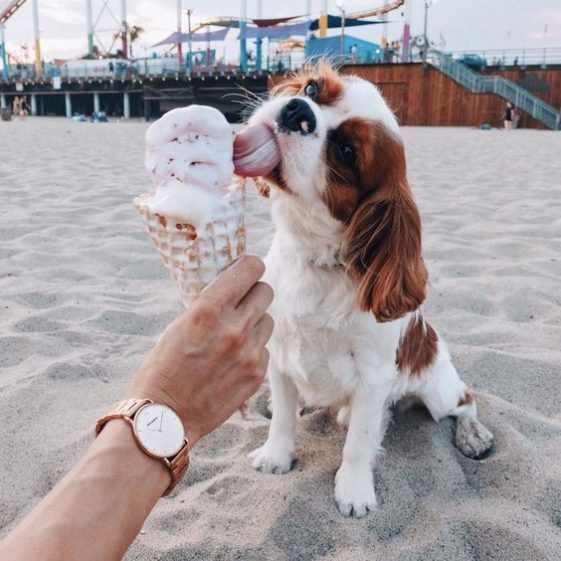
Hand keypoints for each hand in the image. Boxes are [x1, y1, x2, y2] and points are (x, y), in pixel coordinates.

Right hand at [128, 255, 273, 448]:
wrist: (165, 418)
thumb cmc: (163, 369)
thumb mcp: (179, 325)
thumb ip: (210, 306)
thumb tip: (232, 289)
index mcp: (209, 309)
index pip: (251, 268)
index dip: (249, 267)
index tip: (245, 272)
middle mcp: (234, 328)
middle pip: (266, 291)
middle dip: (253, 293)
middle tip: (240, 302)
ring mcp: (249, 353)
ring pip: (268, 320)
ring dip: (255, 322)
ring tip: (234, 335)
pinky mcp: (256, 374)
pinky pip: (264, 349)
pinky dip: (253, 349)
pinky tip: (233, 360)